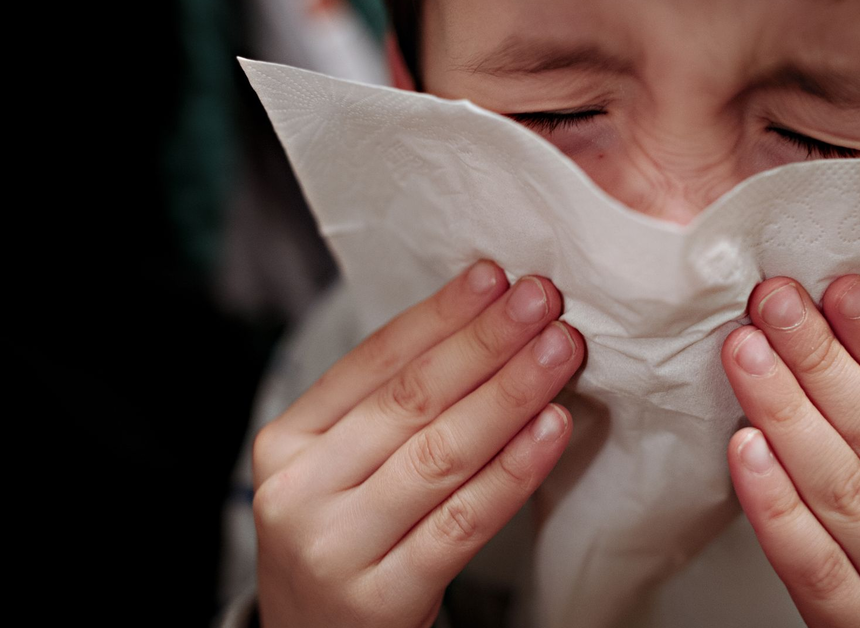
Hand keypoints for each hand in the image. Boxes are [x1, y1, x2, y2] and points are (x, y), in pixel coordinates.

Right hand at [251, 261, 583, 627]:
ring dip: (510, 394)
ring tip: (558, 351)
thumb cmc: (343, 542)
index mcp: (288, 440)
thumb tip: (482, 326)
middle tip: (541, 301)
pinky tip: (552, 429)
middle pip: (410, 400)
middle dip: (485, 342)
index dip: (439, 315)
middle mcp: (301, 488)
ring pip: (440, 454)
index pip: (372, 361)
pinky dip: (513, 471)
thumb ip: (389, 409)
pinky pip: (462, 522)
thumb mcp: (339, 469)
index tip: (494, 277)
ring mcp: (336, 546)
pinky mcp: (381, 597)